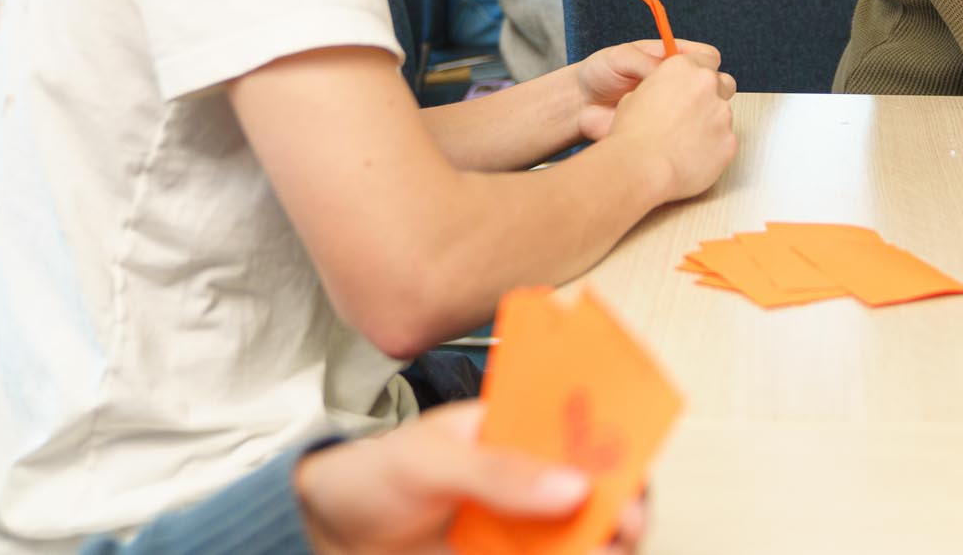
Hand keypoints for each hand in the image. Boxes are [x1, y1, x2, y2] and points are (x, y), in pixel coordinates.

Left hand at [293, 402, 648, 554]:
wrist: (329, 533)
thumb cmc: (374, 476)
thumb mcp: (430, 460)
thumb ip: (497, 471)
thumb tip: (571, 485)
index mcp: (516, 426)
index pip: (582, 421)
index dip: (618, 436)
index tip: (633, 460)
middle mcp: (529, 474)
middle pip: (599, 485)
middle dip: (624, 502)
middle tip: (628, 524)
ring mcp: (521, 525)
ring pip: (583, 535)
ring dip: (602, 543)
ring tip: (603, 552)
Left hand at [574, 38, 728, 142]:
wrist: (580, 102)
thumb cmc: (600, 73)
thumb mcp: (620, 58)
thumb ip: (645, 62)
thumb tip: (663, 72)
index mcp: (671, 58)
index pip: (707, 57)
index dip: (707, 64)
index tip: (697, 72)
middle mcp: (678, 81)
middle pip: (713, 84)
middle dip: (705, 91)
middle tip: (685, 97)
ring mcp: (675, 106)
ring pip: (703, 111)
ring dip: (691, 113)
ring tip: (665, 115)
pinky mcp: (668, 128)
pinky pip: (685, 132)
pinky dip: (677, 133)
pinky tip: (659, 132)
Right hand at [604, 52, 737, 201]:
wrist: (642, 170)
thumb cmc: (632, 137)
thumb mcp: (633, 98)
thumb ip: (660, 89)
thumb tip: (662, 96)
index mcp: (682, 68)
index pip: (707, 57)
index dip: (702, 71)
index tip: (696, 82)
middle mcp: (706, 85)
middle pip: (723, 82)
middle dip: (713, 94)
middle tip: (693, 112)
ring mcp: (722, 113)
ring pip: (724, 114)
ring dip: (710, 124)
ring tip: (684, 142)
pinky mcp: (730, 140)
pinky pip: (725, 141)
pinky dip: (713, 148)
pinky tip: (691, 157)